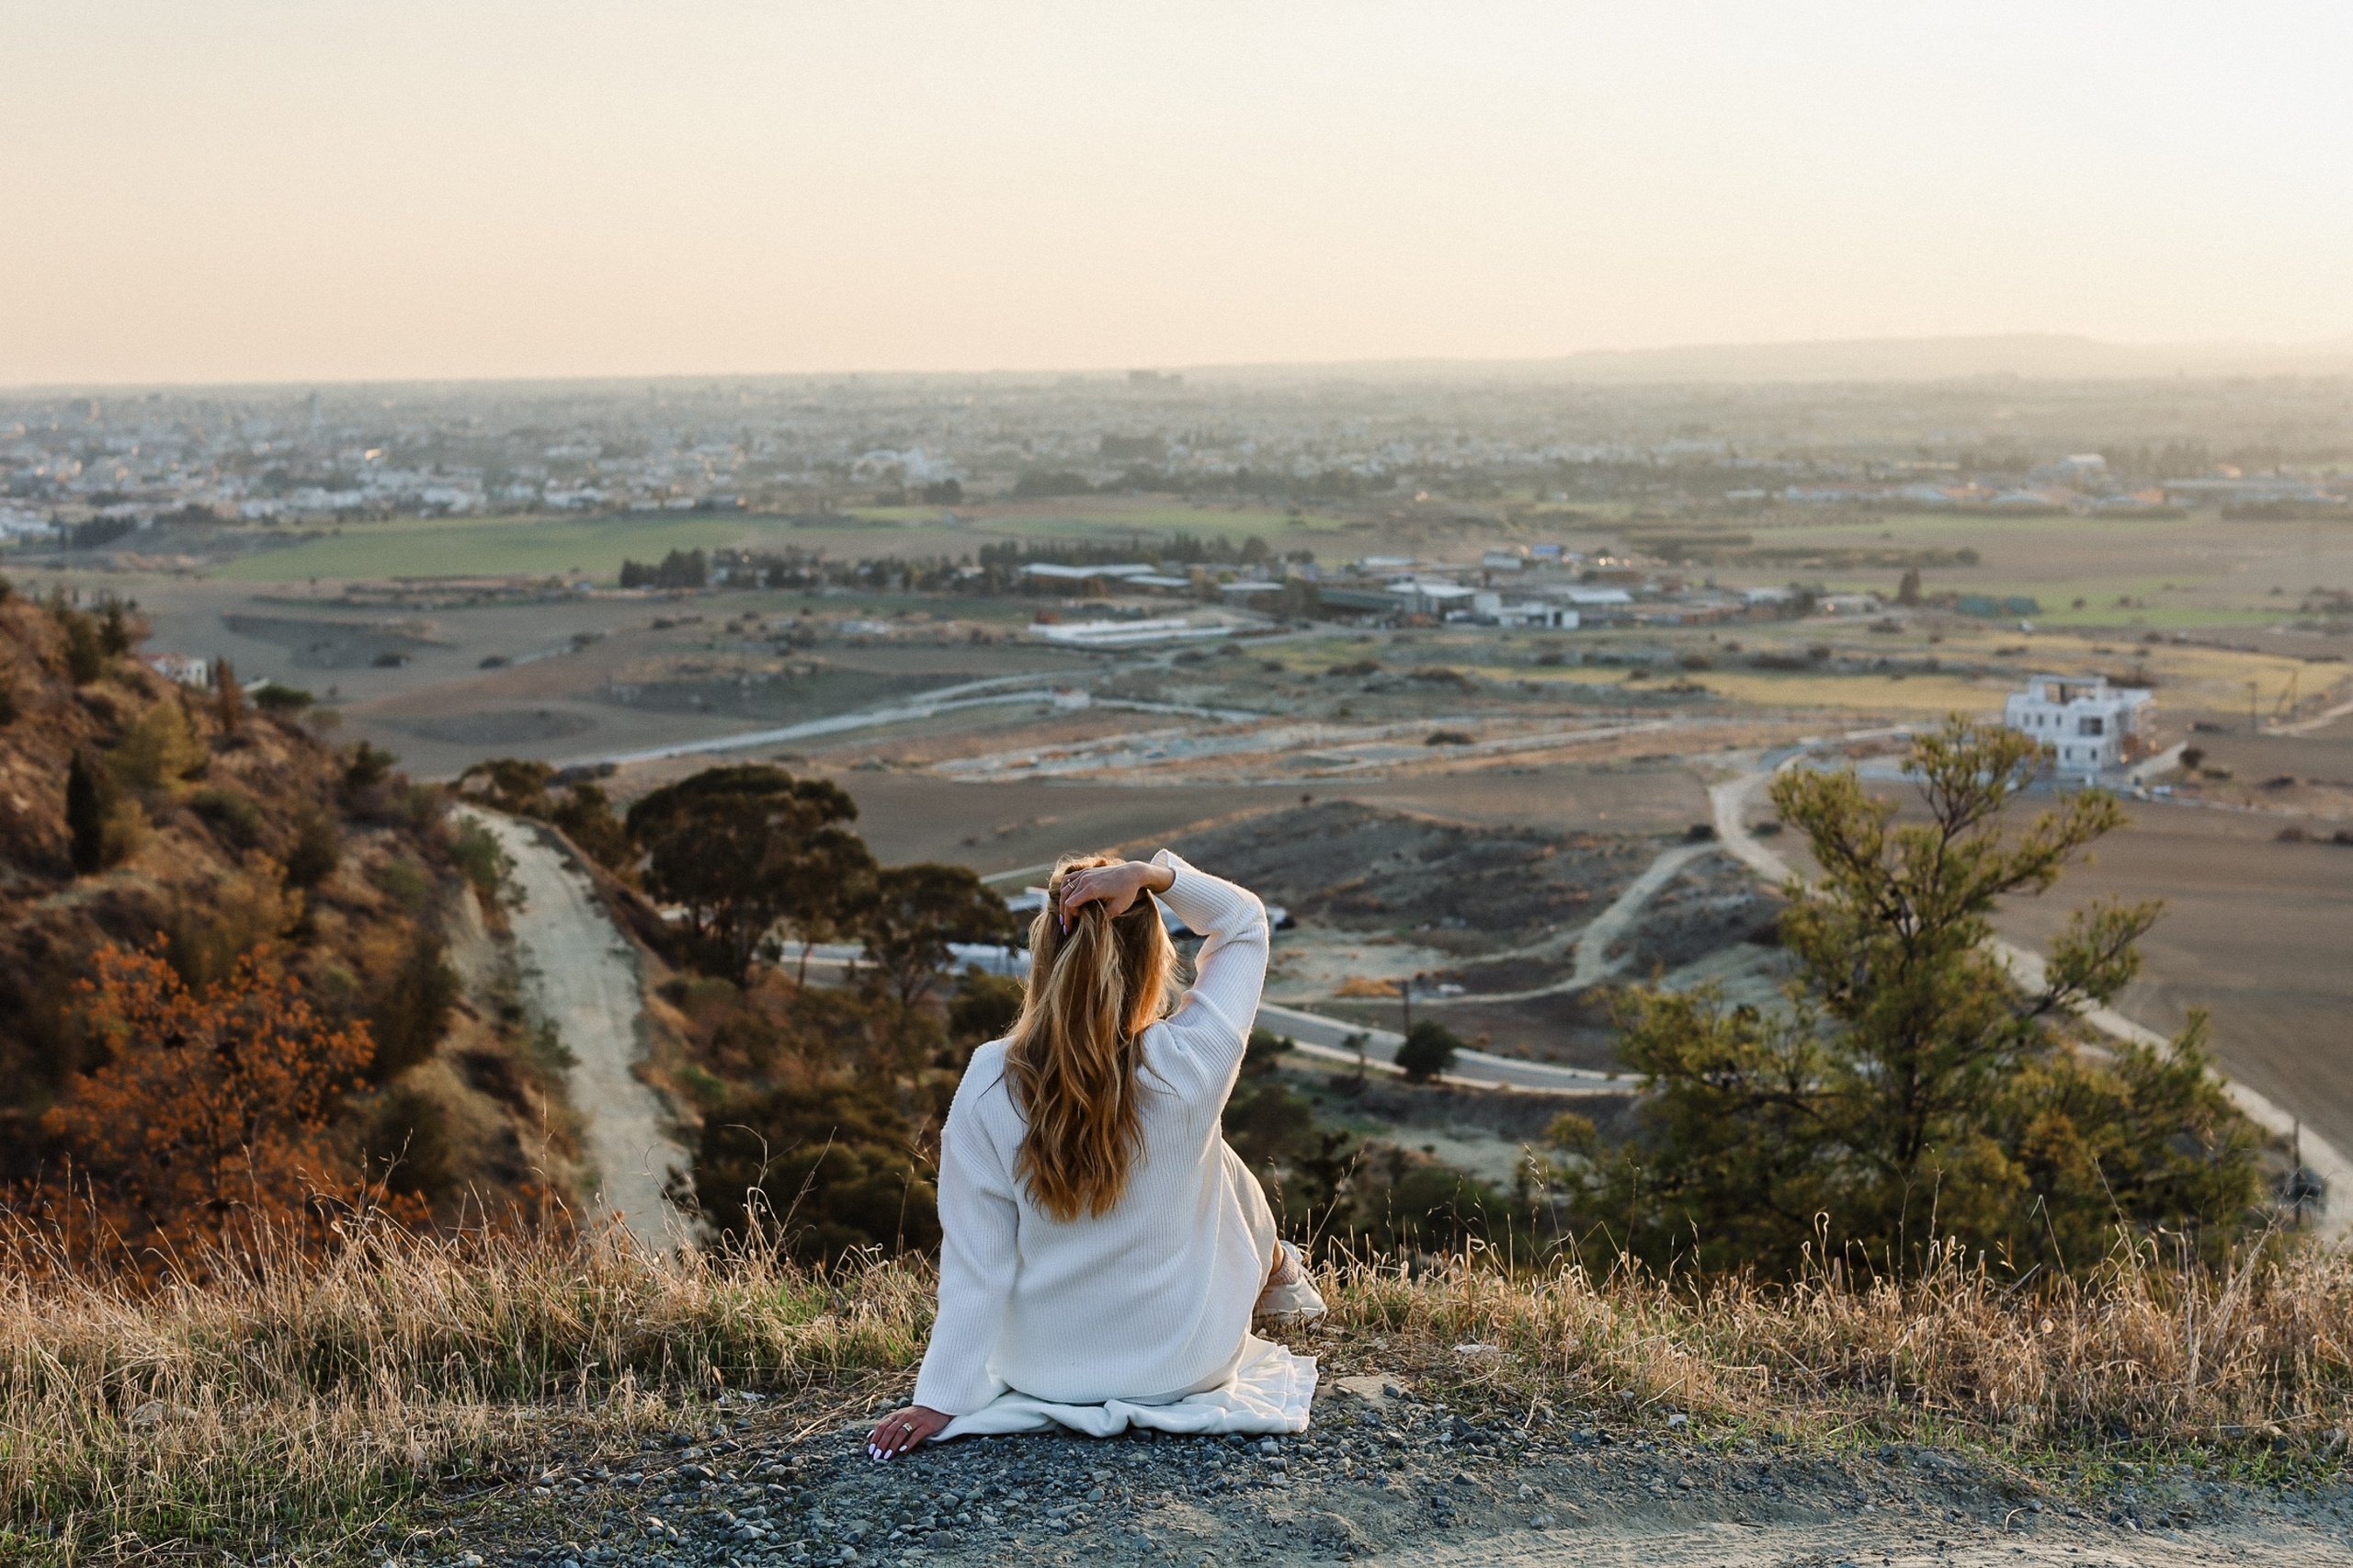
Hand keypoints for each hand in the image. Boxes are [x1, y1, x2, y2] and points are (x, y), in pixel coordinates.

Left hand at [868, 1404, 949, 1460]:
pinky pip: (916, 1435)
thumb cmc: (914, 1415)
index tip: (871, 1451)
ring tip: (888, 1456)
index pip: (882, 1426)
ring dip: (892, 1446)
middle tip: (877, 1456)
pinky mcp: (926, 1426)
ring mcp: (915, 1420)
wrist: (936, 1406)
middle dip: (882, 1444)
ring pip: (901, 1433)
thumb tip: (869, 1436)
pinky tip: (903, 1451)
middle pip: (890, 1430)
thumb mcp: (899, 1417)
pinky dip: (908, 1443)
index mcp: (896, 1415)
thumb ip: (885, 1425)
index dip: (875, 1438)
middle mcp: (904, 1416)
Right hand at [1058, 859, 1174, 925]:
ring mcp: (1085, 873)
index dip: (1069, 917)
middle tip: (1065, 926)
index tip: (1073, 926)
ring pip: (1065, 887)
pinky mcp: (1087, 870)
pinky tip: (1067, 898)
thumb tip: (1091, 925)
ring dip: (1063, 901)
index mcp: (1091, 889)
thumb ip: (1103, 917)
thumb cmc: (1127, 892)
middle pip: (1066, 896)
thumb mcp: (1117, 908)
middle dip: (1064, 913)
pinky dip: (1065, 888)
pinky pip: (1069, 878)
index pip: (1071, 904)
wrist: (1133, 873)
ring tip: (1064, 914)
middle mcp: (1086, 879)